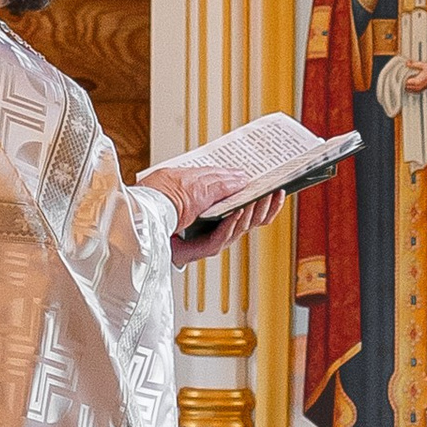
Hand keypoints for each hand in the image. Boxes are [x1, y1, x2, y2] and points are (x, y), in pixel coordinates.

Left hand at [169, 187, 285, 268]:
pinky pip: (221, 237)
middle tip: (275, 193)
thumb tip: (244, 177)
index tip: (279, 190)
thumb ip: (221, 182)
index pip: (251, 212)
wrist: (146, 211)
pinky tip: (238, 211)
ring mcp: (211, 240)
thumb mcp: (199, 184)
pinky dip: (231, 223)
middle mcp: (219, 229)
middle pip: (250, 221)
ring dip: (250, 213)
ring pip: (239, 229)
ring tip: (259, 199)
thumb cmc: (168, 198)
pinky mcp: (200, 248)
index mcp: (221, 215)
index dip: (266, 204)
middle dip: (264, 207)